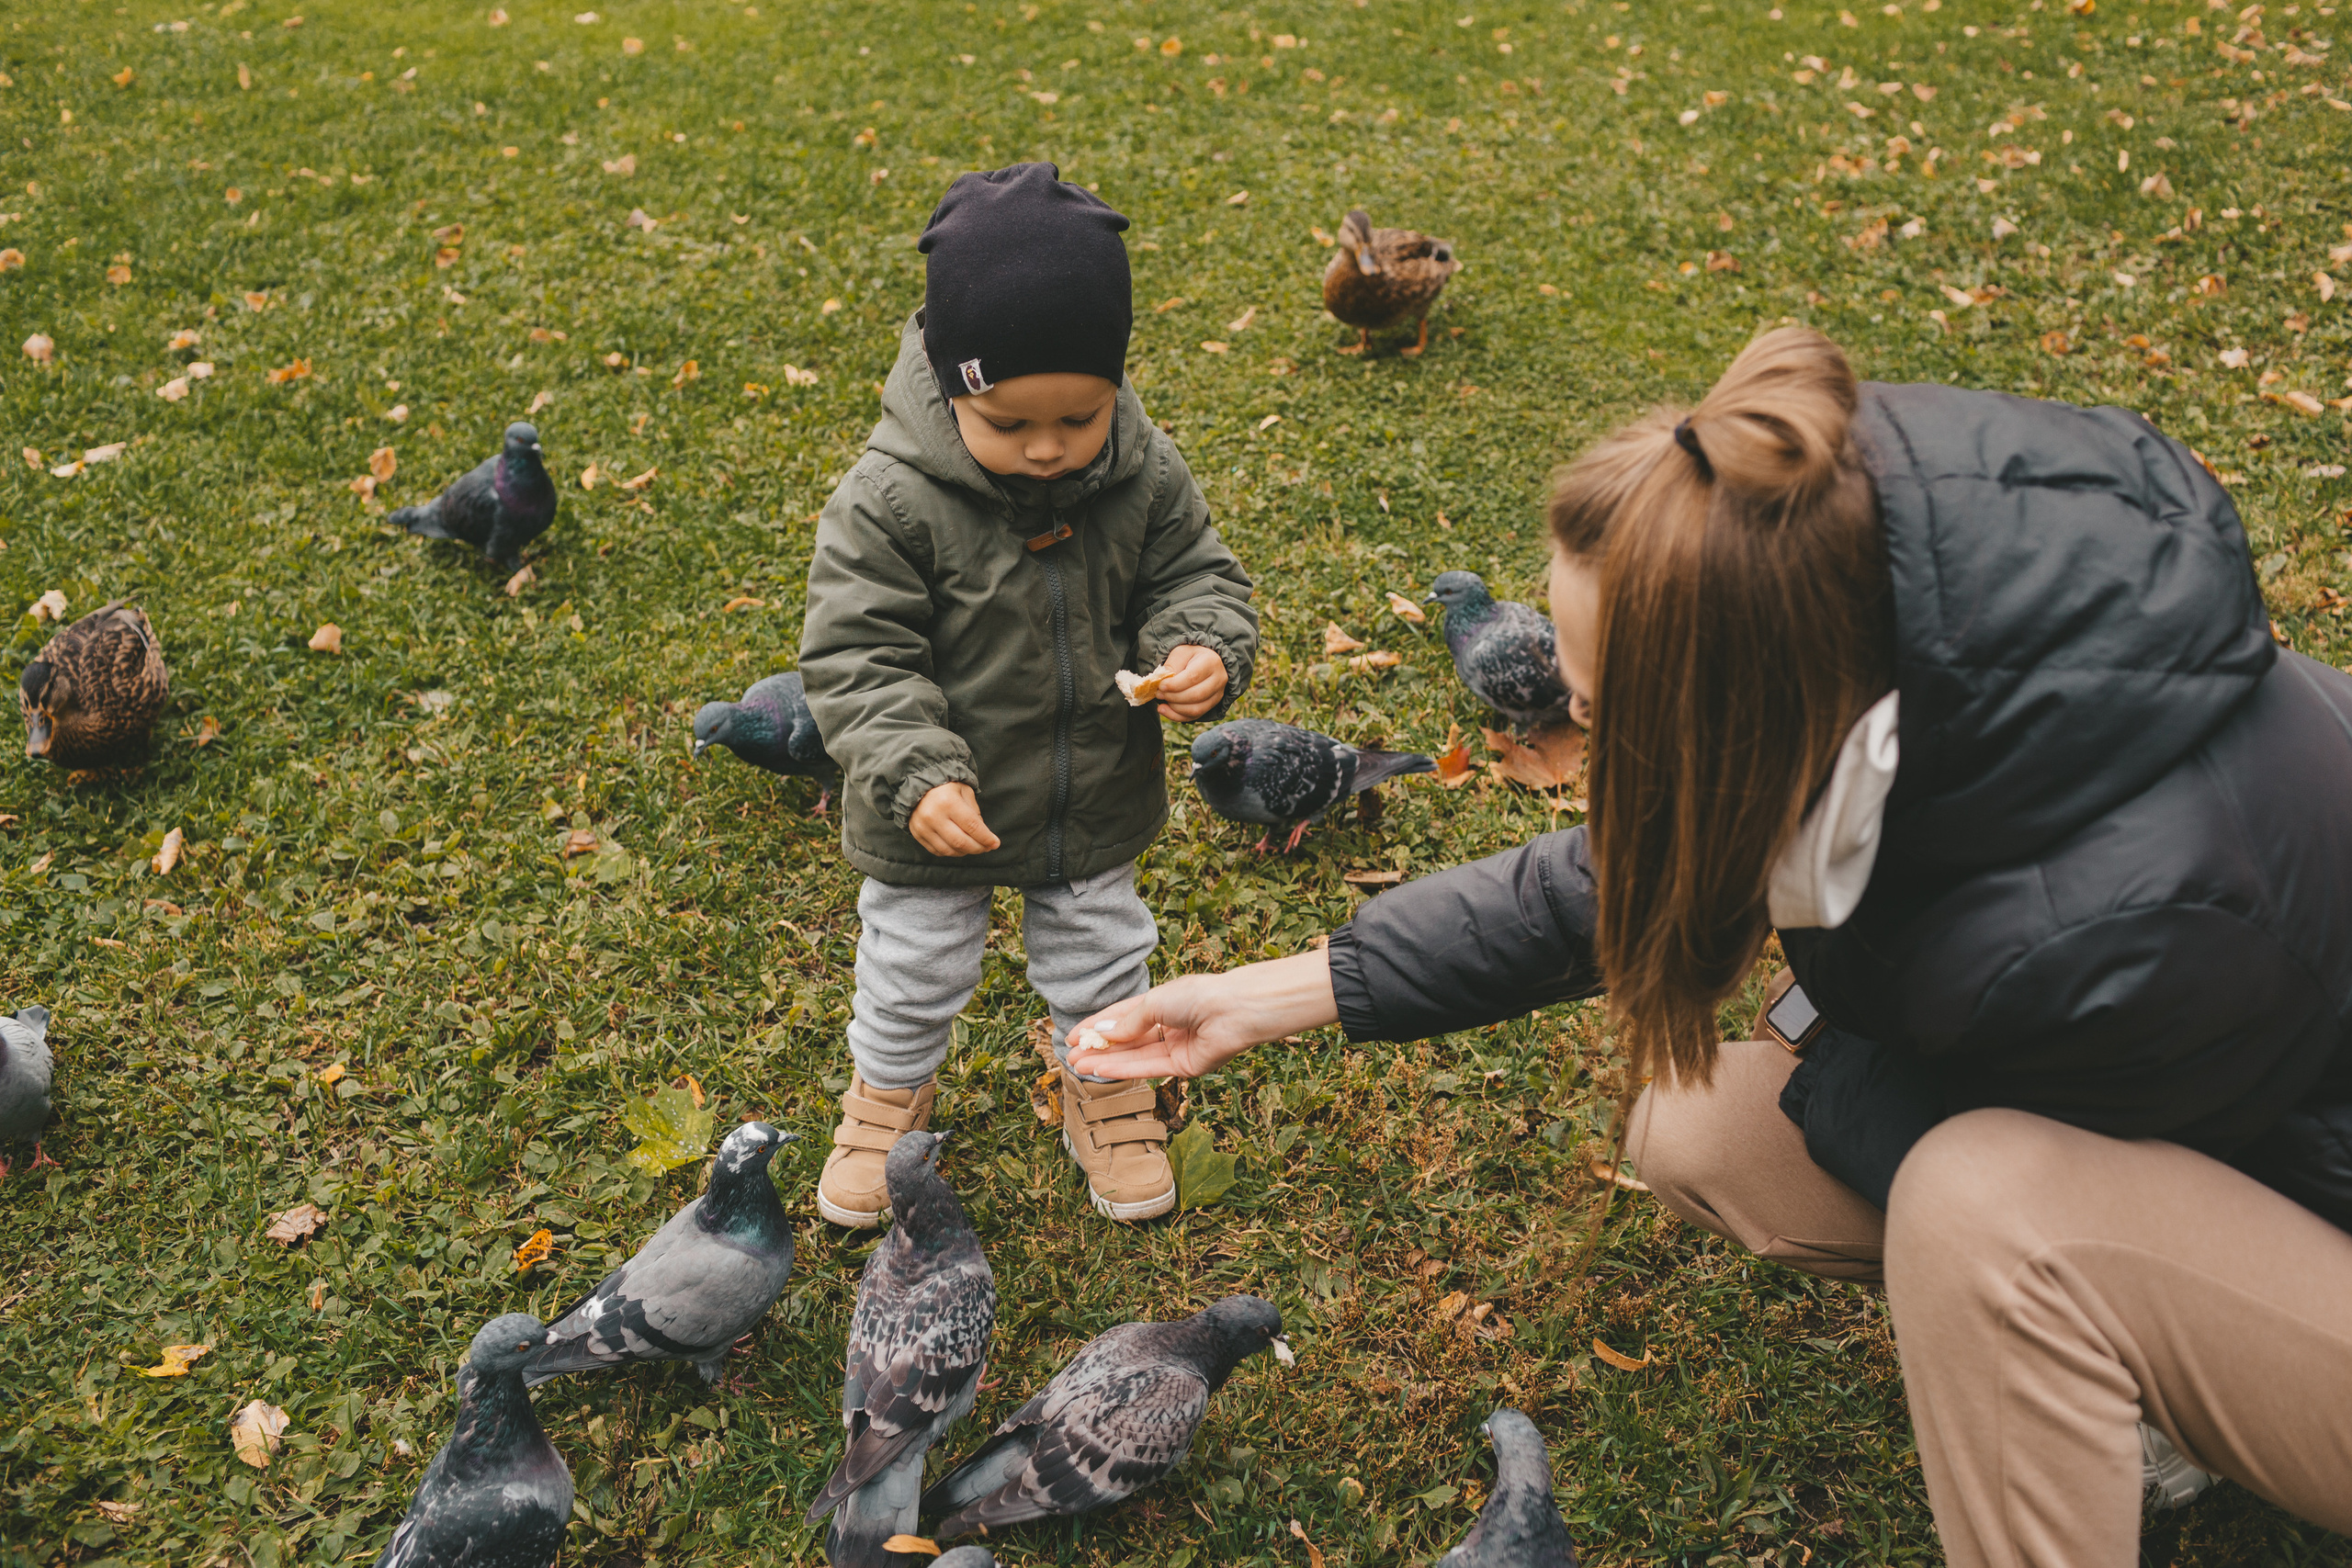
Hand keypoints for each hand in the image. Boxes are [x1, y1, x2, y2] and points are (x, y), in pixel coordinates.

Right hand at [908, 781, 1000, 856]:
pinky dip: (951, 852)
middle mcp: (934, 816)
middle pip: (961, 842)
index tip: (995, 843)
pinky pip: (937, 851)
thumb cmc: (946, 787)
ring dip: (965, 852)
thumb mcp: (965, 792)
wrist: (918, 785)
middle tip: (987, 847)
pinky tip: (959, 847)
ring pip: (949, 850)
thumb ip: (975, 813)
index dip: (986, 838)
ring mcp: (923, 827)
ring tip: (974, 847)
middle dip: (978, 848)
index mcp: (948, 802)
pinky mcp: (917, 834)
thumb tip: (984, 835)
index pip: (972, 826)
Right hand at [1065, 950, 1339, 1078]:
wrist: (1234, 1010)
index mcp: (1162, 1004)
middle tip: (1071, 1055)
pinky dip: (1122, 1069)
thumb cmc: (1198, 995)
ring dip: (1105, 1061)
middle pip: (1126, 1041)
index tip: (1074, 1035)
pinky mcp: (1183, 1067)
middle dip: (1098, 1047)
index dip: (1097, 1026)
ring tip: (1078, 1064)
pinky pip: (1147, 1069)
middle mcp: (1167, 1027)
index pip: (1121, 1017)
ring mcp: (1174, 1048)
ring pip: (1133, 1057)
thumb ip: (1128, 1022)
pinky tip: (1100, 1068)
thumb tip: (1103, 1035)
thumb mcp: (1153, 1003)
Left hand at [1152, 644, 1227, 720]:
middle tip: (1159, 694)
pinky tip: (1165, 710)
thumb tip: (1161, 682)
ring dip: (1175, 708)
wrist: (1206, 660)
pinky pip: (1195, 716)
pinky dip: (1177, 716)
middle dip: (1173, 697)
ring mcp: (1218, 694)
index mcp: (1211, 662)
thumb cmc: (1191, 656)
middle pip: (1196, 695)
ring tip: (1162, 701)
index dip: (1174, 685)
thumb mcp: (1180, 652)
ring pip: (1196, 709)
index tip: (1160, 686)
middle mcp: (1219, 679)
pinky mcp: (1212, 705)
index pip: (1193, 677)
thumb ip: (1171, 666)